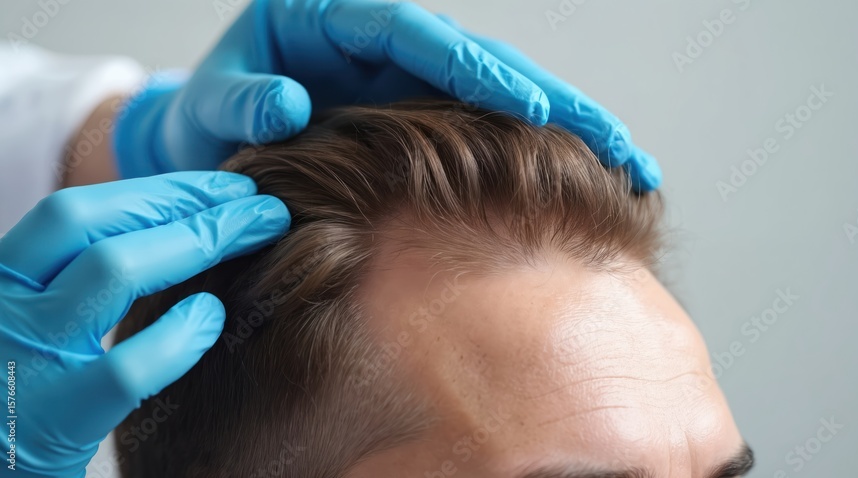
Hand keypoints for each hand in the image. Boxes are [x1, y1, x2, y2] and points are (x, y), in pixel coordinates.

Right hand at [0, 172, 289, 476]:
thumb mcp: (38, 324)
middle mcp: (3, 309)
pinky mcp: (53, 421)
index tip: (225, 187)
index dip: (157, 190)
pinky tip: (213, 317)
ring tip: (260, 235)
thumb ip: (82, 282)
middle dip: (186, 200)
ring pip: (111, 271)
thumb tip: (184, 226)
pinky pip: (127, 368)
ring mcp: (23, 361)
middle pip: (92, 222)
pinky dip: (180, 335)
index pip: (75, 211)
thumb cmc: (26, 396)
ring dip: (198, 242)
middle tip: (260, 201)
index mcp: (3, 280)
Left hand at [112, 0, 660, 190]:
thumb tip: (288, 102)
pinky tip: (596, 182)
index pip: (414, 31)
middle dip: (555, 99)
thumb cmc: (206, 124)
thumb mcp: (209, 111)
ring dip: (572, 129)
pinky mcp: (428, 118)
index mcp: (332, 20)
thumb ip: (240, 103)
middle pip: (484, 60)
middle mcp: (387, 45)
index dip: (472, 66)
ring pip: (505, 95)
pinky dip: (545, 153)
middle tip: (617, 144)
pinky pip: (494, 131)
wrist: (208, 147)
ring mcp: (413, 82)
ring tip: (632, 167)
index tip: (523, 102)